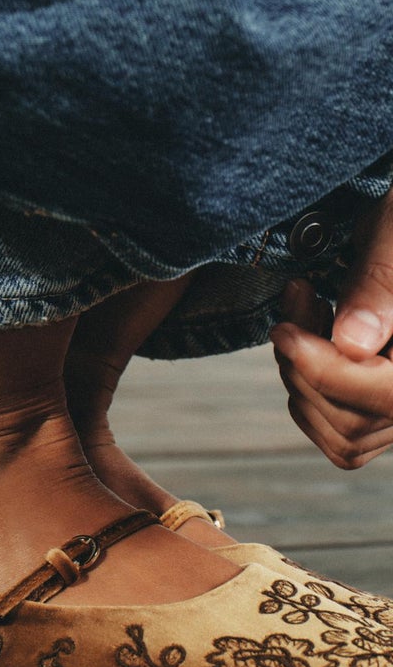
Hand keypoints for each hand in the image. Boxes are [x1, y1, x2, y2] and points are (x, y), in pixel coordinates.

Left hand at [271, 191, 392, 469]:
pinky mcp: (381, 411)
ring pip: (342, 434)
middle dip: (306, 365)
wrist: (392, 230)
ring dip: (301, 376)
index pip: (390, 397)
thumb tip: (353, 345)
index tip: (284, 331)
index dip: (329, 372)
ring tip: (305, 307)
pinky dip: (308, 393)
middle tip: (299, 293)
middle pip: (356, 423)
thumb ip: (380, 285)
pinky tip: (307, 339)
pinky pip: (339, 436)